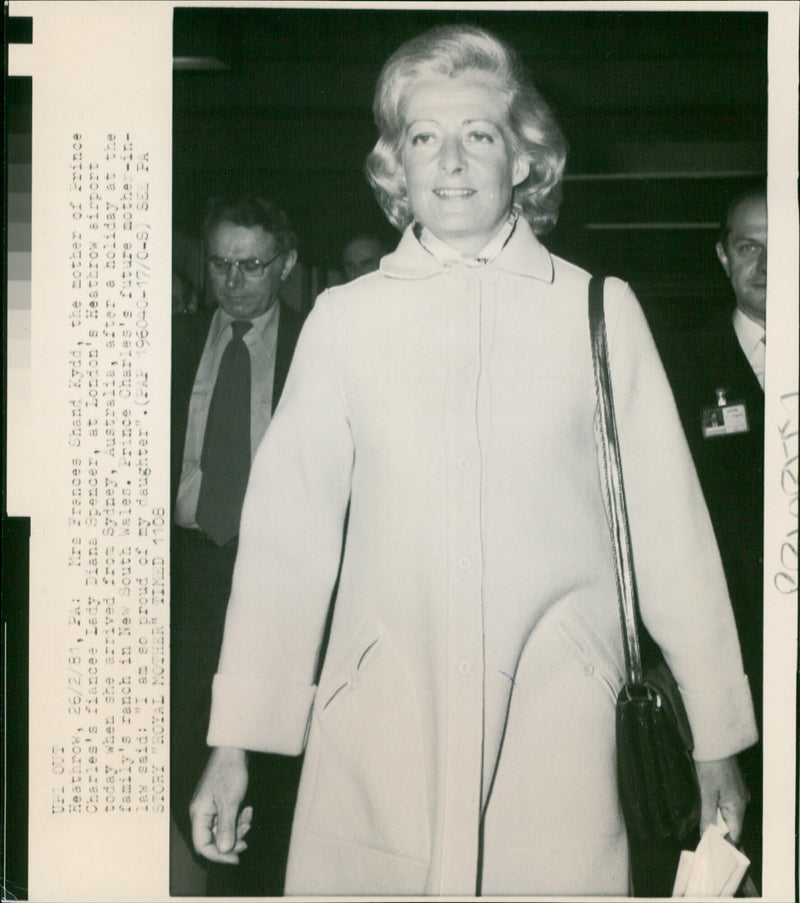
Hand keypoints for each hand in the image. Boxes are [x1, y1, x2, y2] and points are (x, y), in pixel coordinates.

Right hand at [190, 746, 251, 863]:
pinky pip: (228, 818)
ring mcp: (211, 807)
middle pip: (214, 839)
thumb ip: (226, 828)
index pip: (202, 845)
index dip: (218, 855)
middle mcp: (202, 812)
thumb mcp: (230, 802)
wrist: (234, 750)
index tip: (235, 858)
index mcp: (199, 813)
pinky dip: (239, 817)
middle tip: (246, 839)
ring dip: (238, 827)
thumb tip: (224, 850)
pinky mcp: (220, 802)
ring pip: (223, 829)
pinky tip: (247, 808)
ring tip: (248, 815)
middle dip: (232, 840)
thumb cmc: (229, 771)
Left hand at [695, 755, 749, 843]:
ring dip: (717, 820)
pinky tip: (707, 809)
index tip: (712, 850)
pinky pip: (727, 803)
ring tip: (704, 827)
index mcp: (738, 806)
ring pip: (729, 813)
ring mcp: (738, 793)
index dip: (725, 843)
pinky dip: (718, 809)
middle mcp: (741, 801)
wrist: (714, 743)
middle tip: (705, 840)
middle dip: (719, 832)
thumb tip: (707, 837)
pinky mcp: (732, 785)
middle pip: (732, 824)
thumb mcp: (706, 793)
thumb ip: (708, 816)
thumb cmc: (710, 766)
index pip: (735, 834)